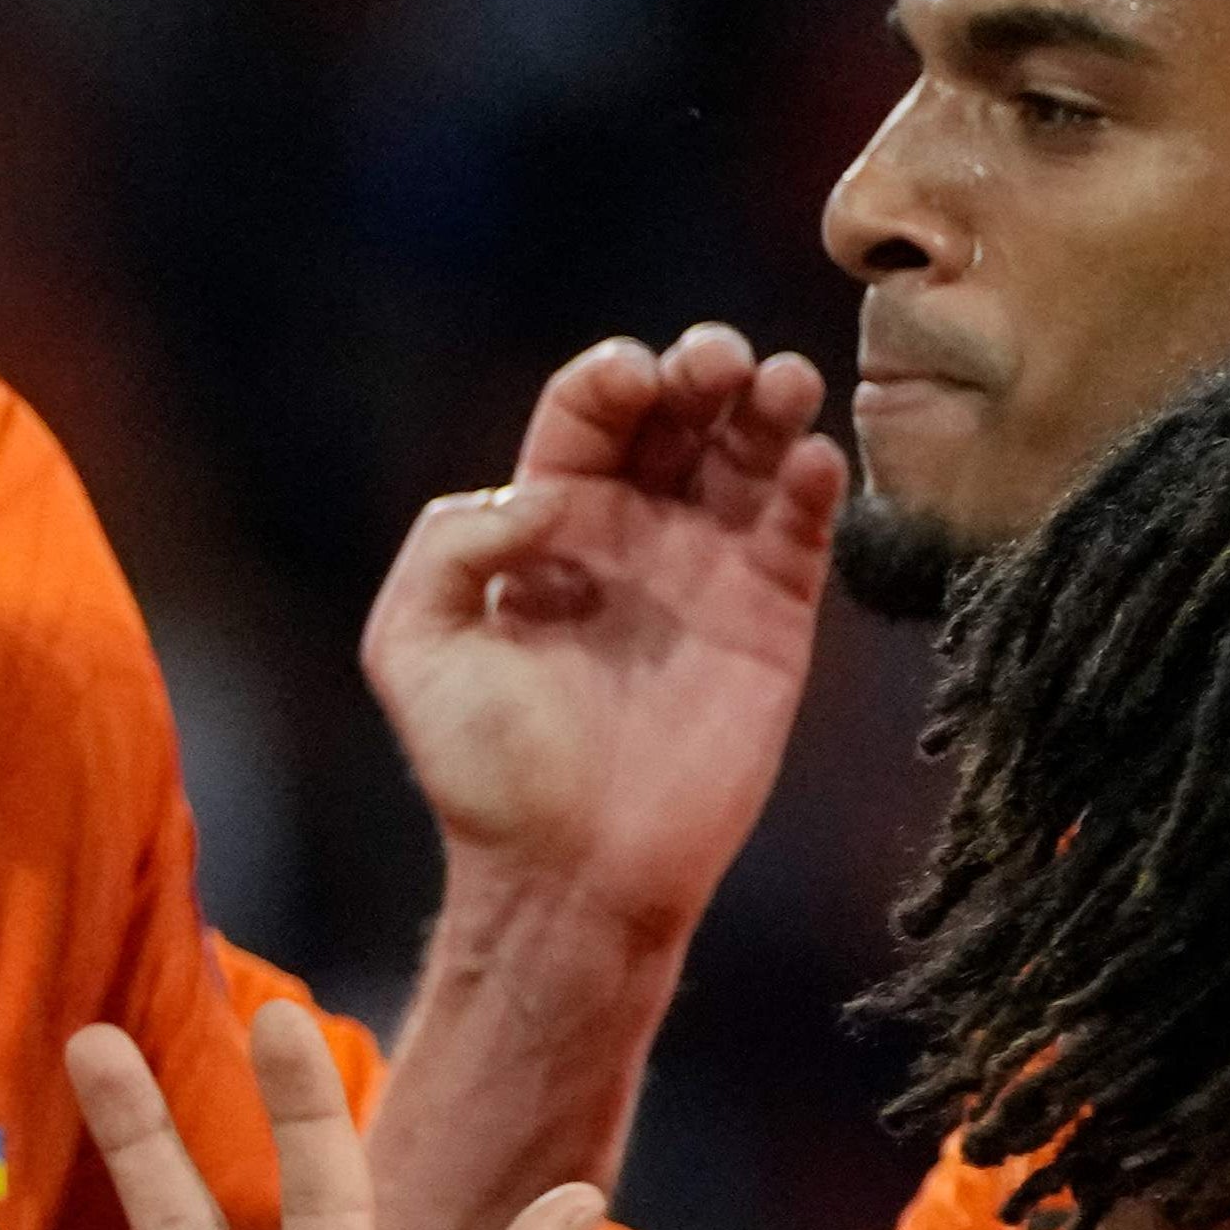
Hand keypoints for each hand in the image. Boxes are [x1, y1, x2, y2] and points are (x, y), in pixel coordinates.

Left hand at [365, 326, 838, 939]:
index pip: (586, 419)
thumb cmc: (484, 768)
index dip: (609, 381)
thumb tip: (543, 494)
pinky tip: (810, 460)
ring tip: (781, 380)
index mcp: (546, 529)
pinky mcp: (775, 620)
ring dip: (771, 404)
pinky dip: (815, 484)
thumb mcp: (413, 643)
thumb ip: (451, 544)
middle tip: (715, 360)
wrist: (570, 870)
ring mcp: (709, 573)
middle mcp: (633, 536)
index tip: (629, 379)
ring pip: (751, 456)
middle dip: (699, 369)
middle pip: (678, 417)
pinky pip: (804, 532)